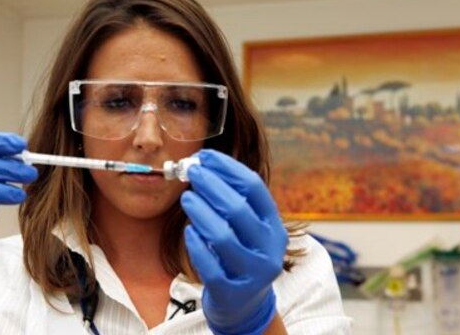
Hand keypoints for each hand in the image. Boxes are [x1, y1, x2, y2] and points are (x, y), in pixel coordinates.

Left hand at [181, 150, 287, 334]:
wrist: (243, 304)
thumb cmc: (239, 254)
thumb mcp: (247, 229)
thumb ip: (232, 201)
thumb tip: (202, 164)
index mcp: (274, 226)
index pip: (254, 188)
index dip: (228, 168)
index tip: (205, 155)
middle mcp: (269, 248)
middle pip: (238, 209)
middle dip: (211, 185)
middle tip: (190, 171)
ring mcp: (252, 272)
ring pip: (223, 236)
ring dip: (200, 212)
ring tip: (186, 198)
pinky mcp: (231, 291)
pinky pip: (210, 265)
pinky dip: (197, 245)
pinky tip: (188, 231)